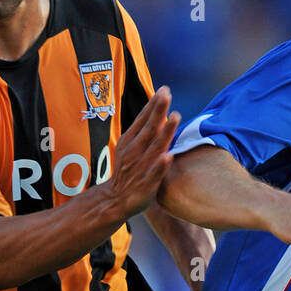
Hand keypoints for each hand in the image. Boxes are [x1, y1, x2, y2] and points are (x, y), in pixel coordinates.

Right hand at [105, 87, 180, 218]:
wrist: (114, 200)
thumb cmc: (127, 171)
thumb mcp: (129, 147)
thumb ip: (143, 130)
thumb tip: (157, 108)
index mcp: (129, 142)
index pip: (142, 120)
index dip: (153, 105)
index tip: (163, 90)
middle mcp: (134, 152)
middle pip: (149, 129)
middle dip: (158, 111)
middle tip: (167, 94)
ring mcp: (139, 168)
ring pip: (154, 148)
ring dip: (165, 132)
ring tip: (176, 117)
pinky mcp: (146, 185)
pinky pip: (154, 174)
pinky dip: (160, 165)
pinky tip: (168, 156)